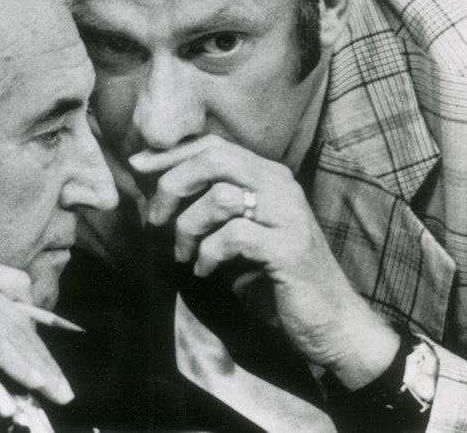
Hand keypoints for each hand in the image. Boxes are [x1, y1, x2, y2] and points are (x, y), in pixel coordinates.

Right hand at [0, 253, 72, 423]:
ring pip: (8, 326)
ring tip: (55, 391)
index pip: (15, 288)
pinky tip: (32, 381)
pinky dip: (15, 362)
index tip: (46, 358)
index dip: (33, 326)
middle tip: (61, 384)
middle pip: (16, 309)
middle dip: (42, 351)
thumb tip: (1, 342)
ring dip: (36, 363)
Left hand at [130, 134, 398, 388]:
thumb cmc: (273, 275)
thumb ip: (206, 204)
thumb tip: (152, 181)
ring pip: (219, 197)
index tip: (137, 168)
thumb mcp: (237, 231)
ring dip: (187, 229)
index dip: (171, 154)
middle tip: (155, 219)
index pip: (214, 146)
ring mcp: (289, 215)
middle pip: (215, 160)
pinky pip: (232, 236)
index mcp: (269, 176)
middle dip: (173, 185)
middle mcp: (282, 186)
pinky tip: (205, 271)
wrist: (329, 321)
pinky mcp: (290, 248)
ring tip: (184, 254)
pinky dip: (207, 254)